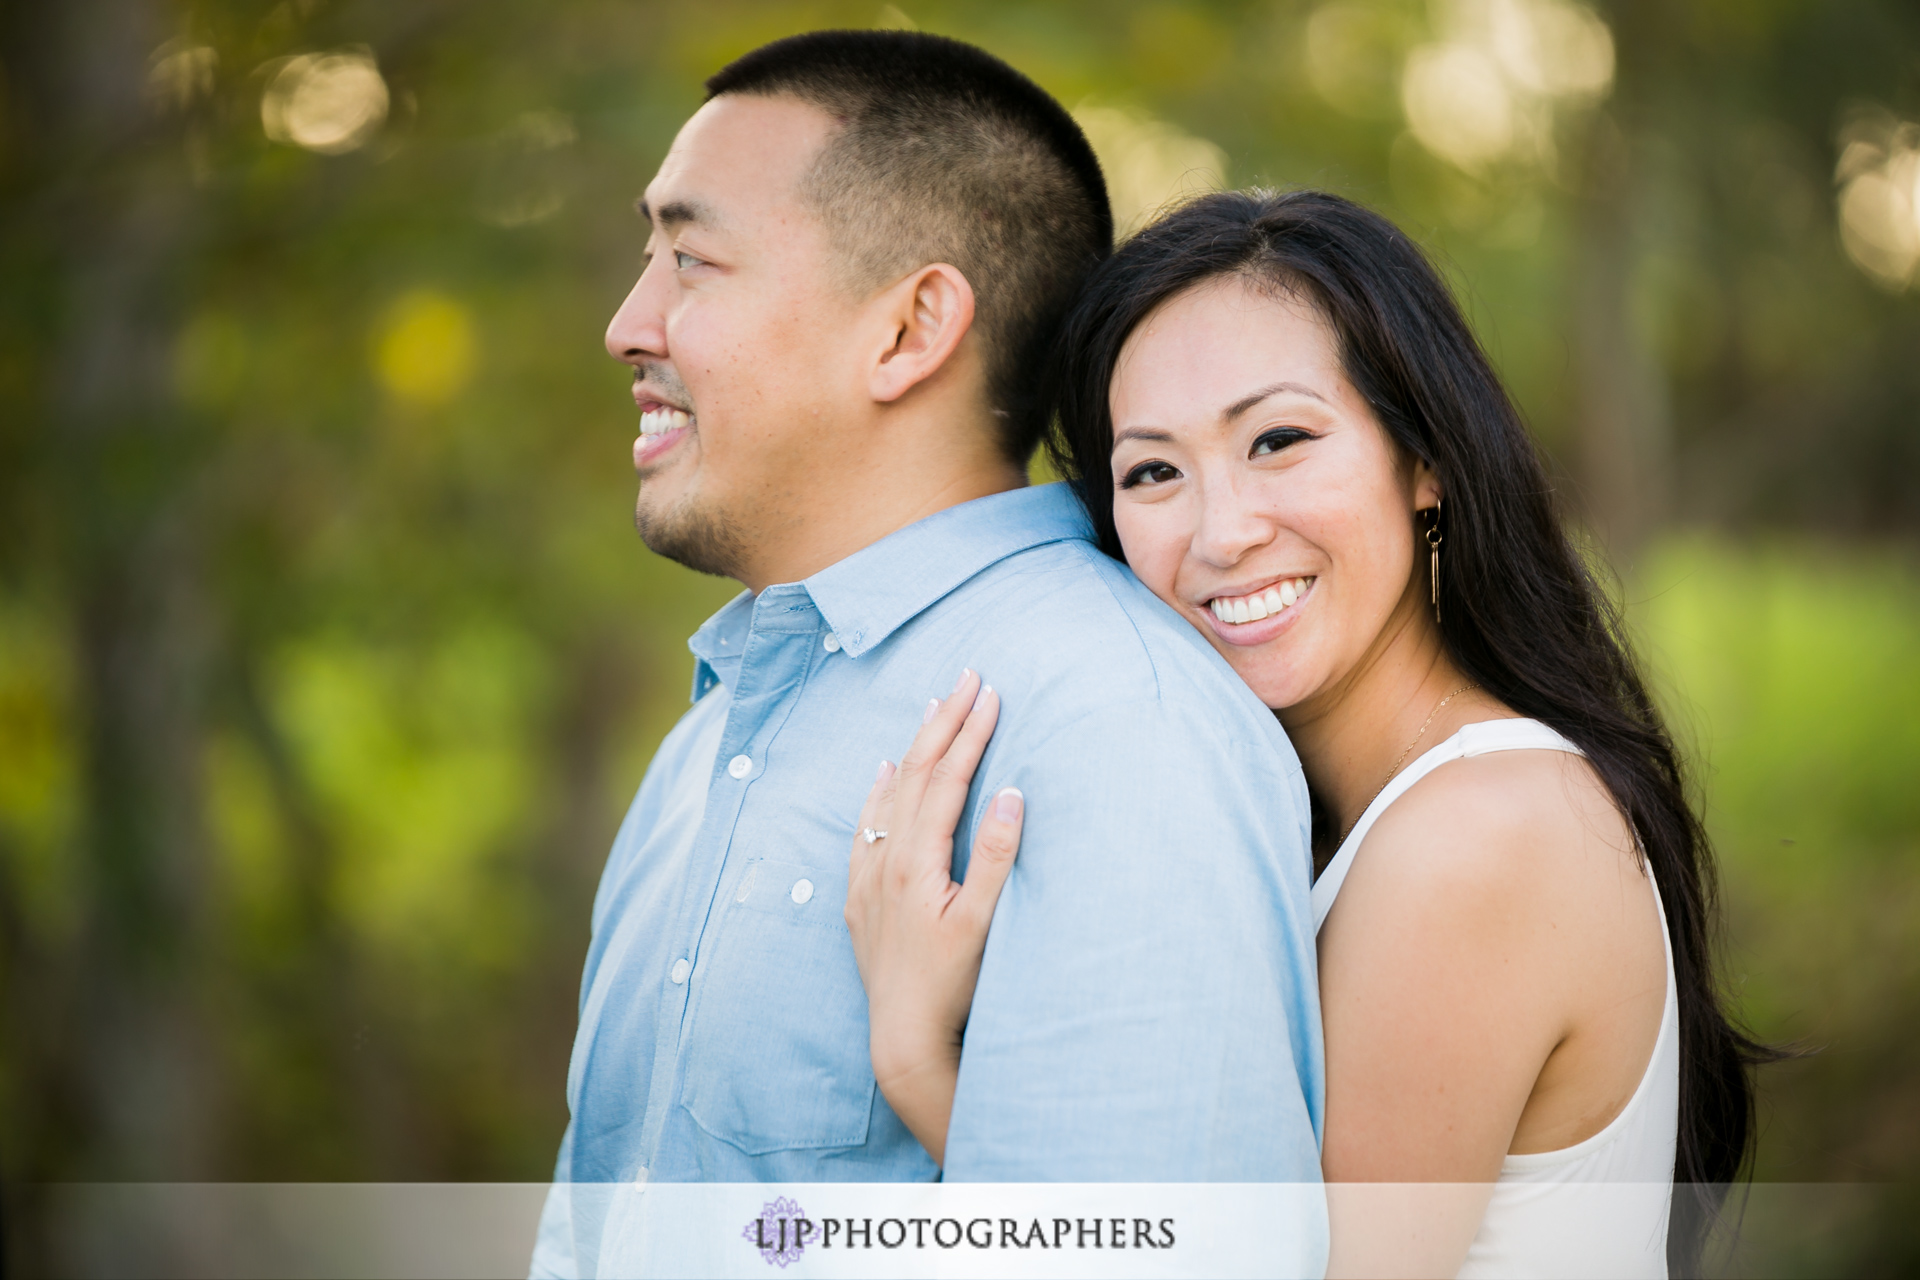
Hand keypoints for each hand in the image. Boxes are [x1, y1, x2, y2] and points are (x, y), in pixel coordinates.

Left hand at [844, 667, 1025, 1166]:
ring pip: (890, 795)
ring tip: (933, 709)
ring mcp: (870, 878)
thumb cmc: (951, 984)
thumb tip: (1009, 791)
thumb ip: (995, 855)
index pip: (946, 778)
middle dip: (943, 722)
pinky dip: (879, 792)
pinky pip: (867, 826)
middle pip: (915, 774)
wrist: (903, 1037)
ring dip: (914, 747)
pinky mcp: (862, 898)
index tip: (991, 692)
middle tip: (967, 678)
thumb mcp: (984, 922)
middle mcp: (886, 860)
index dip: (970, 732)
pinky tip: (884, 774)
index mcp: (917, 859)